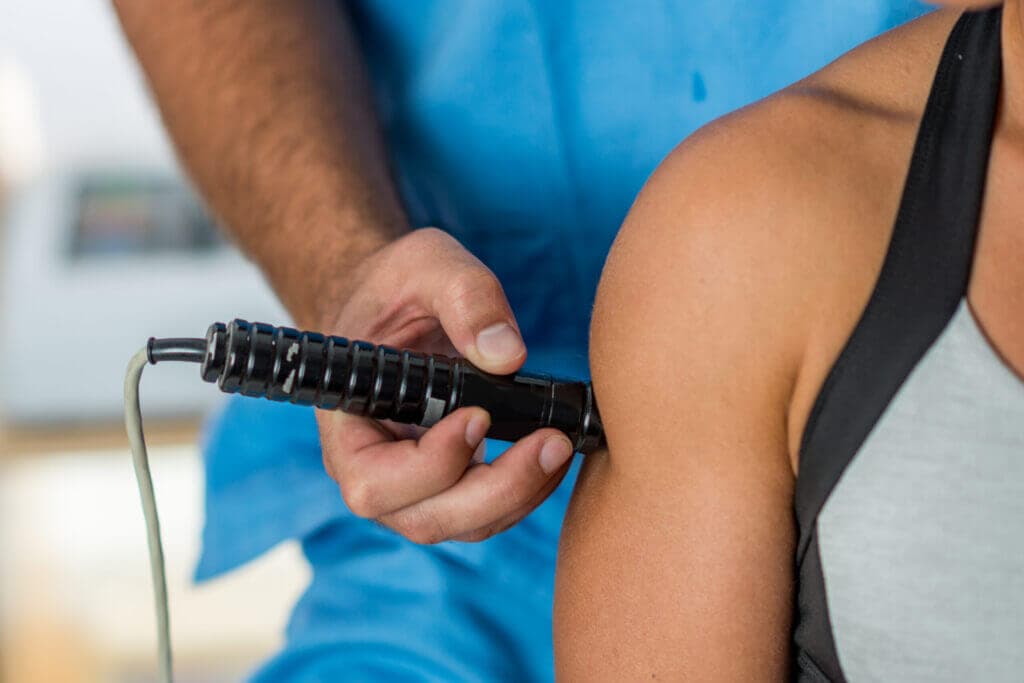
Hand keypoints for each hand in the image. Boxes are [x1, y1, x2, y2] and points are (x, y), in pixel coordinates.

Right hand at [317, 228, 575, 542]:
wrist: (393, 303)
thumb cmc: (396, 285)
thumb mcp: (426, 265)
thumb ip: (465, 297)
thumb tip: (507, 354)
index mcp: (346, 424)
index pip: (374, 481)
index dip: (431, 465)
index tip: (479, 416)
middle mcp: (373, 467)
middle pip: (424, 519)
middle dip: (494, 492)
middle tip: (550, 444)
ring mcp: (411, 484)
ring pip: (462, 525)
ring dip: (517, 497)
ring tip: (559, 445)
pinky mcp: (449, 482)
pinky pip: (485, 511)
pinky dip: (524, 492)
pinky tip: (552, 452)